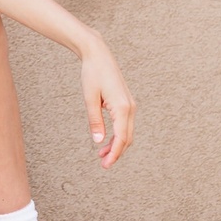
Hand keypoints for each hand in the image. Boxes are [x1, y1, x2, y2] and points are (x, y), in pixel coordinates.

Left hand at [80, 36, 136, 167]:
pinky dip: (118, 134)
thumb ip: (94, 120)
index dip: (114, 154)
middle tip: (103, 164)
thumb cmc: (92, 74)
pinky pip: (125, 124)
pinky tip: (106, 140)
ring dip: (117, 145)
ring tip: (102, 155)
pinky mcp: (126, 102)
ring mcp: (130, 105)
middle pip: (127, 138)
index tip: (106, 165)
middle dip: (116, 152)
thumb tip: (98, 141)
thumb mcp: (89, 98)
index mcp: (122, 108)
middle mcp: (130, 107)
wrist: (98, 55)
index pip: (121, 138)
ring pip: (127, 132)